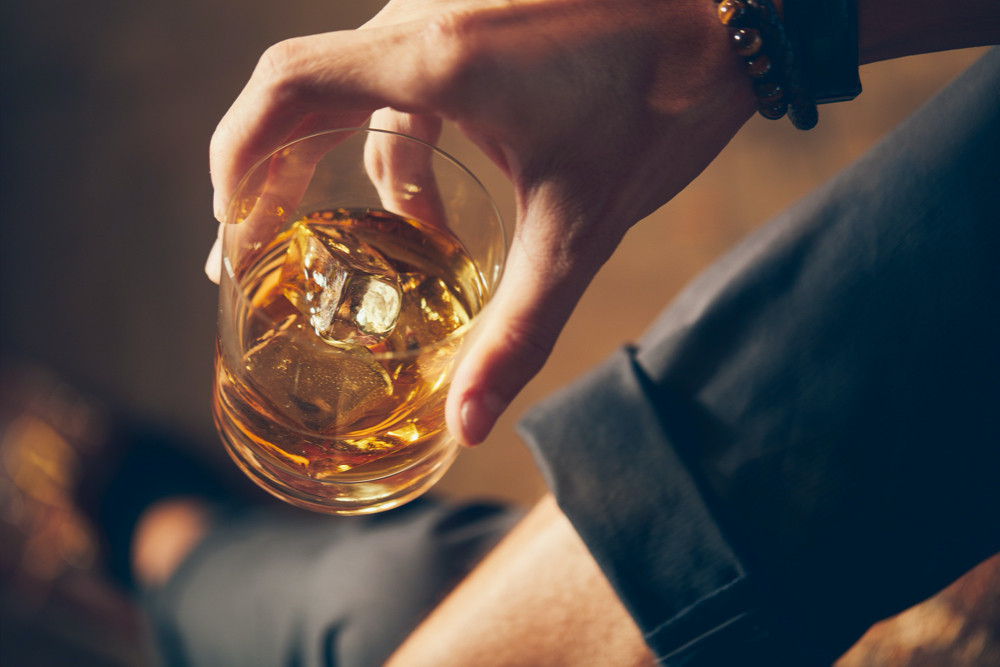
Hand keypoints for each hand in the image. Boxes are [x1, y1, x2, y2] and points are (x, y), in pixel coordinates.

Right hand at [208, 0, 755, 443]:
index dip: (236, 158)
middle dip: (272, 174)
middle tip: (255, 251)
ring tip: (373, 250)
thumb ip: (518, 329)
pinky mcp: (473, 24)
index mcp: (435, 58)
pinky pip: (403, 87)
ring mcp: (448, 13)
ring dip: (350, 173)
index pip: (285, 89)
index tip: (232, 233)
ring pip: (356, 93)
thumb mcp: (580, 225)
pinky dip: (402, 151)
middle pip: (301, 89)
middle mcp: (424, 20)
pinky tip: (435, 211)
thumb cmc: (660, 103)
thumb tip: (467, 425)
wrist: (731, 14)